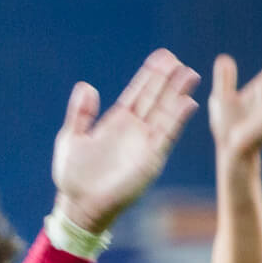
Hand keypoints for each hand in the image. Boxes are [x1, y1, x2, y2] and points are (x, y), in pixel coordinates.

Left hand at [52, 49, 200, 232]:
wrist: (79, 205)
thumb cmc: (74, 176)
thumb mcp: (71, 139)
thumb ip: (80, 114)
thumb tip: (85, 86)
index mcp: (116, 122)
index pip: (137, 93)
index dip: (149, 76)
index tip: (162, 57)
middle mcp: (135, 129)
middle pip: (156, 98)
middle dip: (168, 80)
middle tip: (179, 60)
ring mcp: (145, 143)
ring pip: (166, 113)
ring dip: (178, 94)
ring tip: (190, 73)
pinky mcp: (151, 159)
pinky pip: (167, 136)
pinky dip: (177, 120)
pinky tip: (187, 103)